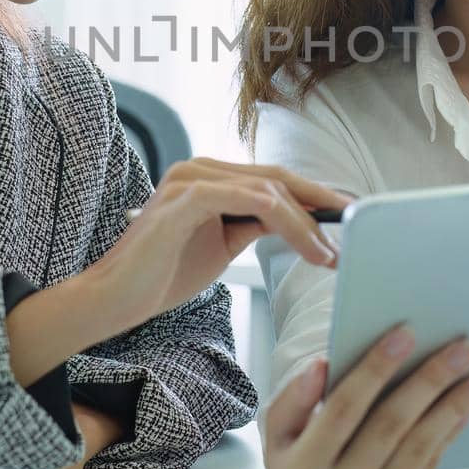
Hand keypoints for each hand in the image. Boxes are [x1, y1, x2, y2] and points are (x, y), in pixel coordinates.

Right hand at [80, 158, 346, 333]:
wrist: (114, 299)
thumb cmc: (162, 275)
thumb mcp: (221, 243)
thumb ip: (253, 224)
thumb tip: (298, 222)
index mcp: (207, 176)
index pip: (271, 178)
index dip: (313, 195)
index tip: (347, 216)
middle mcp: (199, 168)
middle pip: (276, 177)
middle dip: (321, 203)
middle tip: (353, 229)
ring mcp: (190, 179)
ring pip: (269, 189)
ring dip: (308, 222)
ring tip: (330, 254)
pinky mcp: (185, 198)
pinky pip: (250, 201)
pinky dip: (287, 223)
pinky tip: (308, 248)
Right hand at [261, 328, 468, 468]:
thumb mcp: (278, 438)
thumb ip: (294, 399)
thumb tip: (322, 365)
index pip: (344, 408)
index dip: (375, 368)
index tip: (407, 333)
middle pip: (390, 425)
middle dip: (430, 381)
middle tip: (463, 347)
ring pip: (419, 448)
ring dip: (455, 407)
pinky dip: (449, 434)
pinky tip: (466, 407)